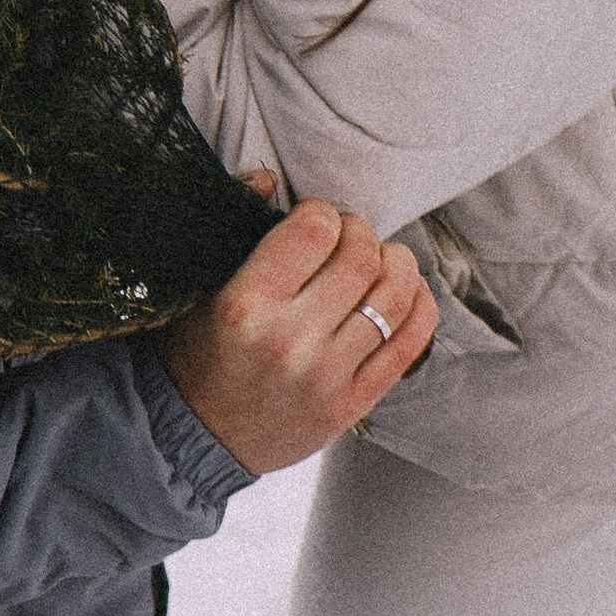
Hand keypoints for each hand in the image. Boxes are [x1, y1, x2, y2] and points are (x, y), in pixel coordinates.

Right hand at [157, 199, 435, 474]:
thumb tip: (270, 177)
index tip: (314, 219)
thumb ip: (234, 225)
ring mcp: (327, 377)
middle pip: (362, 257)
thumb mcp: (199, 286)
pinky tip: (405, 292)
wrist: (196, 438)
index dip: (322, 211)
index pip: (314, 230)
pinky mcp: (353, 404)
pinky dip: (419, 305)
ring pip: (395, 295)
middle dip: (360, 232)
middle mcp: (290, 341)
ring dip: (397, 262)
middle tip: (347, 237)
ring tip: (379, 260)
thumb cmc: (196, 353)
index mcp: (246, 305)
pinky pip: (410, 342)